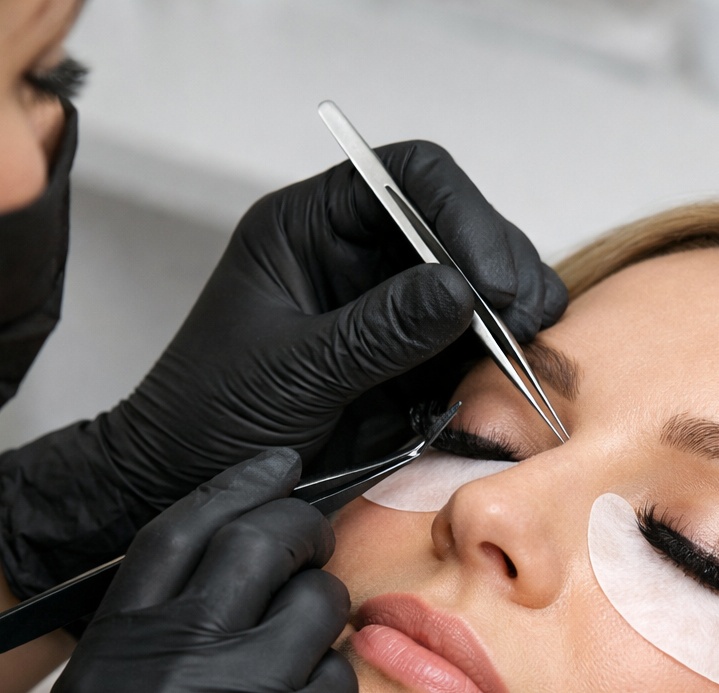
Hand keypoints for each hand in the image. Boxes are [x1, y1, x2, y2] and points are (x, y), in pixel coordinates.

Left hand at [0, 141, 566, 598]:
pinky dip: (504, 356)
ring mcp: (389, 308)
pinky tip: (519, 374)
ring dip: (514, 310)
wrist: (187, 488)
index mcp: (310, 227)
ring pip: (478, 283)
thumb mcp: (293, 373)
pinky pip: (474, 343)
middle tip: (526, 318)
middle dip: (501, 264)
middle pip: (459, 225)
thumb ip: (377, 331)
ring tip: (531, 348)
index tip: (489, 279)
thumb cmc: (209, 419)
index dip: (462, 213)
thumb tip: (461, 289)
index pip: (408, 177)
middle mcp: (357, 255)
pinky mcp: (412, 361)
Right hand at [49, 449, 354, 692]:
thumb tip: (232, 547)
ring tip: (307, 651)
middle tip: (315, 535)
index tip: (276, 466)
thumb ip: (159, 634)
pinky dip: (335, 686)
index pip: (175, 535)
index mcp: (108, 660)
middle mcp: (159, 673)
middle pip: (252, 548)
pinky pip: (340, 676)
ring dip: (325, 613)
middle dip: (299, 530)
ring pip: (313, 606)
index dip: (233, 490)